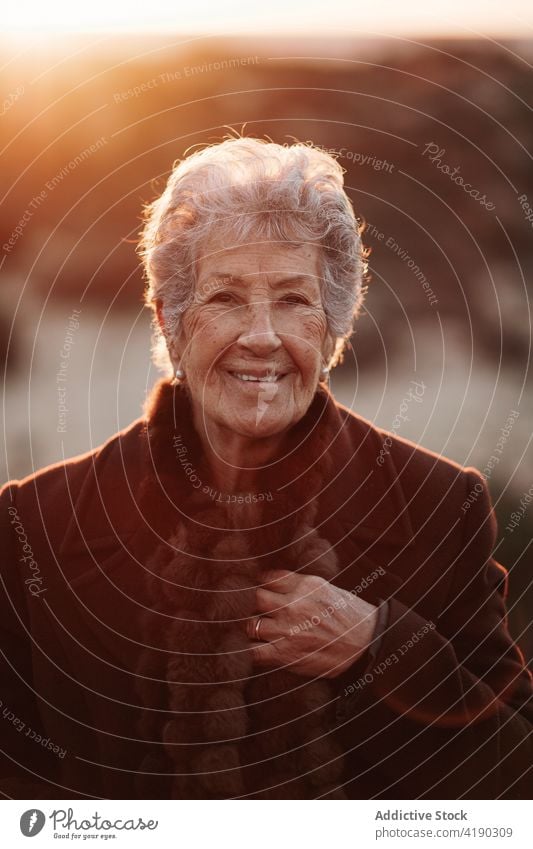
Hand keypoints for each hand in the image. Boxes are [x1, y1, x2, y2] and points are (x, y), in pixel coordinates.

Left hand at [247, 569, 378, 678]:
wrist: (368, 644)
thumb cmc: (350, 616)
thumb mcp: (326, 589)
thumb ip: (299, 585)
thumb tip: (274, 582)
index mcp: (304, 585)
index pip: (267, 577)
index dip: (260, 585)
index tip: (258, 591)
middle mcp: (293, 604)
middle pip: (254, 597)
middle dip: (250, 604)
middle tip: (253, 612)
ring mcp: (287, 629)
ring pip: (250, 624)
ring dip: (251, 628)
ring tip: (256, 632)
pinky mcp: (285, 654)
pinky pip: (253, 652)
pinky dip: (247, 651)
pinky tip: (251, 650)